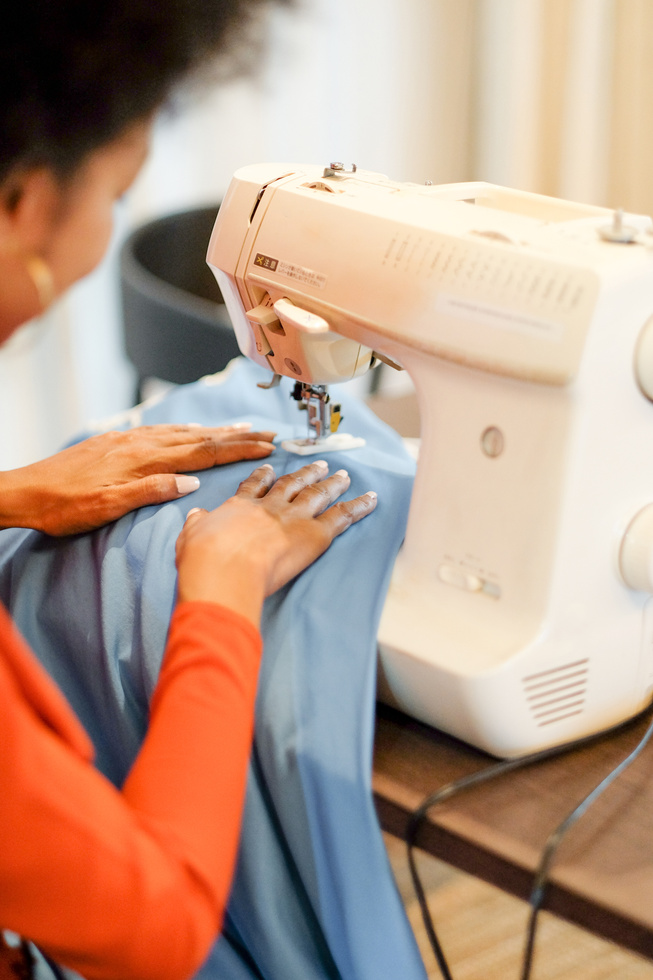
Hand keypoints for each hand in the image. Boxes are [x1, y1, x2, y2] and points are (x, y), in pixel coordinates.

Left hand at [0, 423, 275, 534]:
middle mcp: (140, 444)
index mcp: (143, 460)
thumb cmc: (64, 507)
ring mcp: (128, 440)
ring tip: (241, 429)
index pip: (201, 452)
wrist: (25, 491)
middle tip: (268, 433)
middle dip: (236, 436)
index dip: (237, 448)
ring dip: (214, 431)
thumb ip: (150, 491)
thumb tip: (191, 480)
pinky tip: (190, 431)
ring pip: (182, 432)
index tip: (266, 446)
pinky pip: (162, 431)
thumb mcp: (107, 506)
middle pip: (198, 437)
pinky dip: (185, 430)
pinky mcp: (117, 441)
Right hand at [175, 460, 377, 625]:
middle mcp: (270, 506)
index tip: (272, 471)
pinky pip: (342, 516)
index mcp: (240, 506)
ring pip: (318, 494)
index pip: (255, 486)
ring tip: (343, 475)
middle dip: (306, 473)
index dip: (265, 477)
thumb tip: (197, 516)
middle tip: (319, 464)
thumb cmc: (203, 559)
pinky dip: (359, 506)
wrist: (225, 569)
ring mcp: (294, 517)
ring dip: (332, 482)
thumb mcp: (190, 537)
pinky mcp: (315, 534)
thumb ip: (197, 524)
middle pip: (292, 485)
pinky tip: (371, 498)